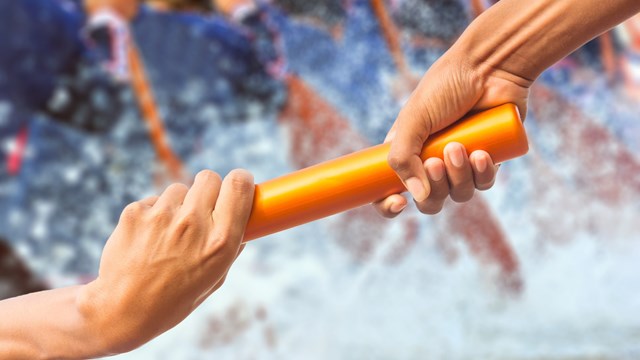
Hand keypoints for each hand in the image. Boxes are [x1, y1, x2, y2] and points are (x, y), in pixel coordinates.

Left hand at [78, 169, 254, 352]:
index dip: (241, 180)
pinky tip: (148, 240)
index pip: (238, 186)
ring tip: (168, 235)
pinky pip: (153, 201)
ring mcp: (162, 216)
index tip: (239, 184)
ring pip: (179, 189)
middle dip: (209, 190)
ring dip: (178, 204)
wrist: (122, 311)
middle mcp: (193, 224)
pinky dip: (153, 214)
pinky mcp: (135, 213)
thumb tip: (243, 220)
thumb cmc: (174, 299)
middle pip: (210, 178)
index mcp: (220, 242)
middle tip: (202, 210)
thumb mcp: (214, 279)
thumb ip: (231, 247)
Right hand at [374, 46, 530, 216]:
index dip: (388, 204)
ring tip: (460, 147)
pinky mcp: (488, 160)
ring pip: (458, 194)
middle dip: (433, 188)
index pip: (389, 190)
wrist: (489, 66)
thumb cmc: (446, 86)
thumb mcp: (413, 119)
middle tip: (435, 162)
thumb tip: (418, 197)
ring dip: (458, 177)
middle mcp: (431, 161)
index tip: (398, 203)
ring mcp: (461, 163)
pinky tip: (483, 153)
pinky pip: (484, 184)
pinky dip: (482, 174)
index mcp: (406, 152)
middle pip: (428, 201)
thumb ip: (404, 158)